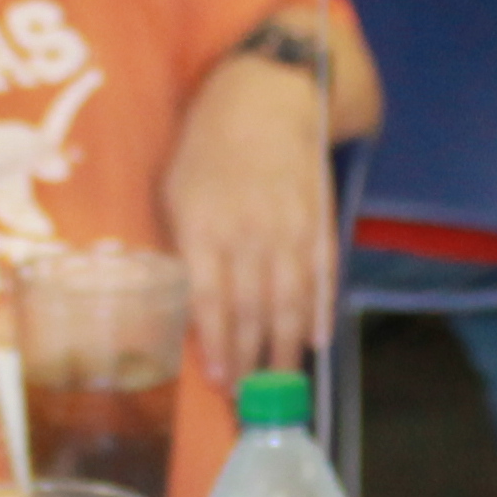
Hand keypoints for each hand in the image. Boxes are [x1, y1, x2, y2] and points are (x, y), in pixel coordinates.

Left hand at [161, 52, 334, 382]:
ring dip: (286, 348)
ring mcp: (289, 229)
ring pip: (290, 302)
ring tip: (281, 382)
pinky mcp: (318, 223)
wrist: (265, 99)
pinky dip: (320, 312)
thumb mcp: (174, 191)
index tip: (220, 380)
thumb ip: (182, 247)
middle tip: (249, 397)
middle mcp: (249, 233)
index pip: (211, 301)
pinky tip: (316, 341)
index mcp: (205, 227)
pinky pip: (322, 277)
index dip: (217, 346)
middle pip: (252, 311)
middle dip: (251, 359)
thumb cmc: (207, 148)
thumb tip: (186, 304)